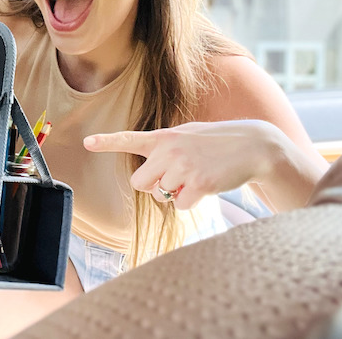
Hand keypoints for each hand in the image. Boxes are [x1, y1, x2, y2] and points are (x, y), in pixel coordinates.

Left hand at [84, 120, 287, 209]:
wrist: (253, 145)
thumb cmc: (217, 143)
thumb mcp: (188, 136)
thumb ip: (165, 150)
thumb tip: (152, 184)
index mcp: (164, 137)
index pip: (129, 139)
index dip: (107, 142)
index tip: (87, 142)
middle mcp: (169, 150)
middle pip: (140, 183)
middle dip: (154, 186)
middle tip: (177, 177)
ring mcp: (183, 167)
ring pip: (161, 196)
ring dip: (177, 193)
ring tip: (198, 175)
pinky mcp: (198, 183)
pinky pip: (180, 205)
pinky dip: (191, 202)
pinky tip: (207, 185)